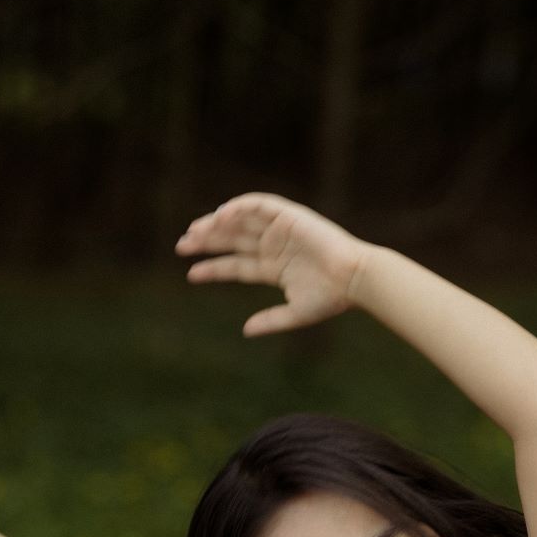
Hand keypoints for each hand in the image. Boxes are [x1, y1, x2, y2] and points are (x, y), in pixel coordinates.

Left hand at [174, 192, 371, 334]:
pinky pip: (257, 205)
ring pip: (239, 221)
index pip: (237, 265)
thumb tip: (245, 331)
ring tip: (193, 232)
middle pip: (233, 240)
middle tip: (182, 246)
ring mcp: (280, 229)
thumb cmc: (331, 298)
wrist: (354, 278)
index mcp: (275, 267)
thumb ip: (270, 320)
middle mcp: (274, 245)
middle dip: (207, 242)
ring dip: (216, 224)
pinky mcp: (288, 215)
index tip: (191, 275)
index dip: (214, 269)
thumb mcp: (296, 313)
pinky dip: (238, 207)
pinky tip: (219, 217)